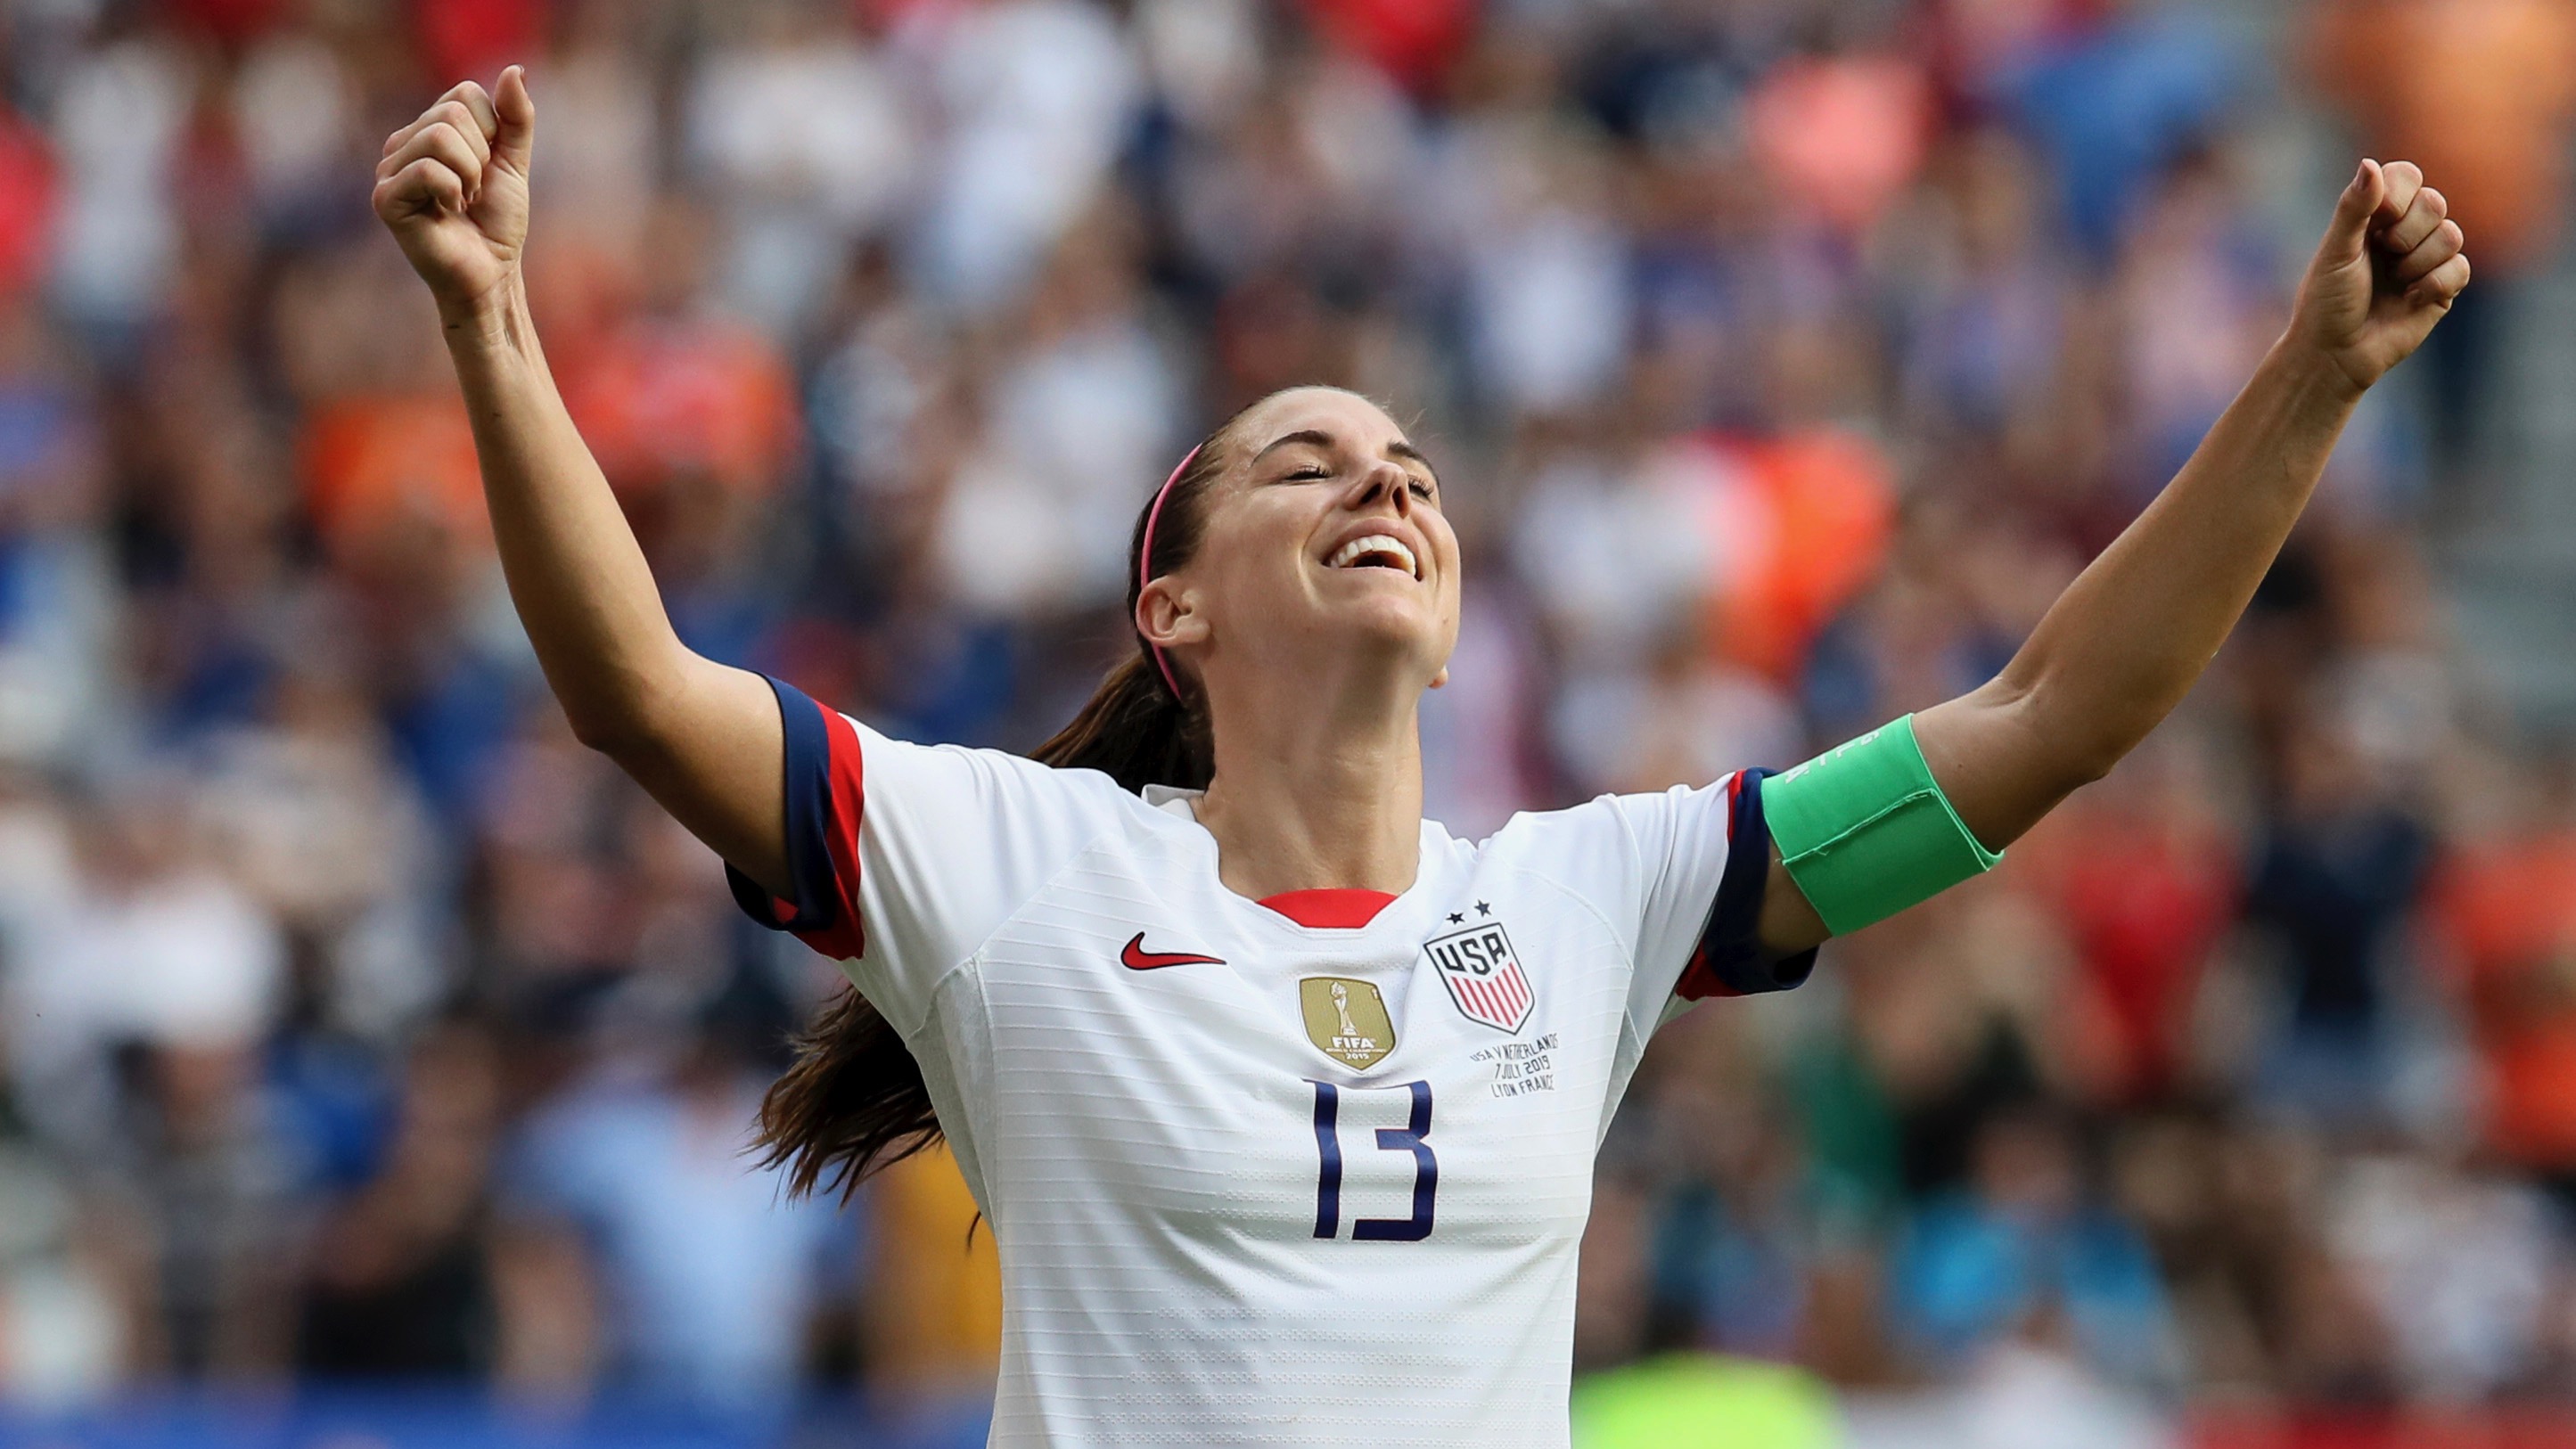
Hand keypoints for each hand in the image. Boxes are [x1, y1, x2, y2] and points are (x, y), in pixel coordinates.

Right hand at [372, 66, 534, 323]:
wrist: (492, 271)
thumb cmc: (497, 221)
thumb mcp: (513, 162)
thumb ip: (515, 118)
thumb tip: (515, 69)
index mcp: (428, 130)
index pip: (466, 94)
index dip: (492, 133)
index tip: (487, 168)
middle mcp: (401, 144)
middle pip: (453, 113)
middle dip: (481, 157)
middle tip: (474, 192)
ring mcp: (388, 170)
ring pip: (440, 137)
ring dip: (469, 176)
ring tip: (462, 202)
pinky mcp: (386, 198)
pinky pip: (429, 170)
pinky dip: (453, 192)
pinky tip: (447, 213)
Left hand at [2289, 158, 2470, 395]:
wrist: (2335, 354)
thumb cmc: (2326, 302)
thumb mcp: (2335, 252)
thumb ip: (2353, 208)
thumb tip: (2369, 163)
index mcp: (2375, 216)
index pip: (2407, 176)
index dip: (2398, 195)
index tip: (2375, 222)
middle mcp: (2404, 232)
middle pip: (2434, 203)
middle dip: (2406, 232)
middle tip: (2383, 255)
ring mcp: (2425, 258)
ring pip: (2452, 234)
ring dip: (2417, 261)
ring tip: (2394, 282)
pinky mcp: (2442, 287)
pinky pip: (2460, 267)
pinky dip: (2433, 283)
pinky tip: (2410, 299)